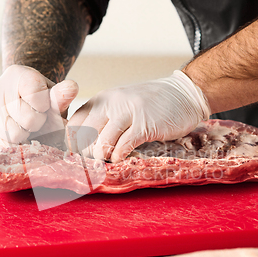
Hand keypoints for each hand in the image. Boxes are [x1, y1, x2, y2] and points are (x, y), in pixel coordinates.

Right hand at [0, 65, 78, 148]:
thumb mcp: (54, 96)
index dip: (44, 107)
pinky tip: (19, 139)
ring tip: (27, 129)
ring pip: (11, 136)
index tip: (43, 106)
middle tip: (37, 120)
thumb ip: (61, 95)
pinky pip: (0, 147)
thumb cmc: (44, 101)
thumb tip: (72, 88)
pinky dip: (14, 148)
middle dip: (36, 124)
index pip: (36, 96)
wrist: (24, 104)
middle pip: (25, 120)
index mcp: (17, 75)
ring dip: (25, 137)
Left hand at [67, 70, 210, 162]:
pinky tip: (122, 157)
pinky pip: (123, 146)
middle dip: (87, 154)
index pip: (74, 125)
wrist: (183, 94)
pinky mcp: (145, 124)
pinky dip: (120, 156)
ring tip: (110, 160)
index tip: (79, 156)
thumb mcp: (120, 105)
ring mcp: (128, 112)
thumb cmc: (150, 104)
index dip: (73, 144)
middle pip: (84, 136)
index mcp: (101, 99)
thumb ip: (102, 120)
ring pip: (102, 143)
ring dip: (104, 157)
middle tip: (95, 162)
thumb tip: (83, 145)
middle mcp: (111, 103)